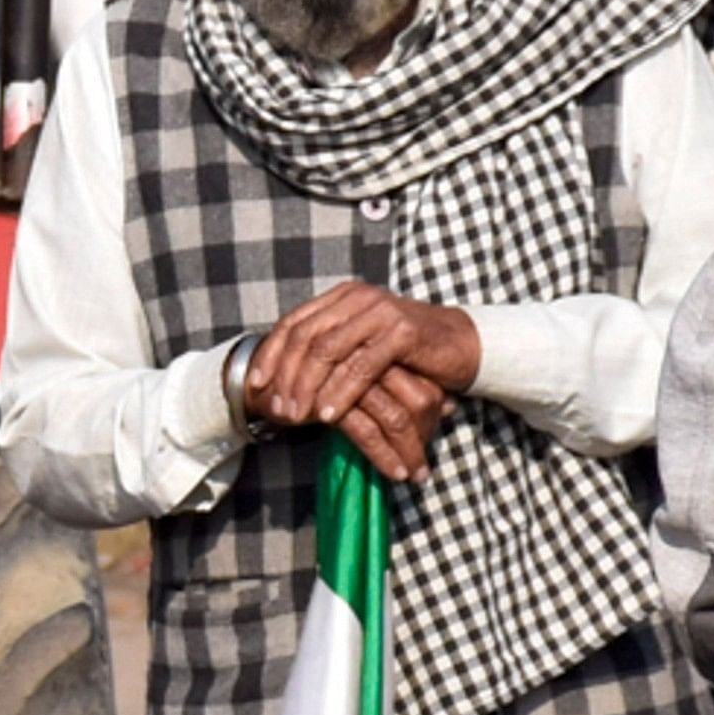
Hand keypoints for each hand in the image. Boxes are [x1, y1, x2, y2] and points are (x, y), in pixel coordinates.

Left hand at [244, 283, 480, 482]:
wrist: (459, 344)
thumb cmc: (403, 351)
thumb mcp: (357, 346)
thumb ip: (324, 351)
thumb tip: (276, 378)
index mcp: (340, 298)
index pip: (292, 324)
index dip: (269, 355)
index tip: (254, 386)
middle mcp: (357, 298)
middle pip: (304, 337)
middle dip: (285, 377)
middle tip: (276, 410)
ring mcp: (380, 311)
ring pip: (328, 351)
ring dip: (307, 388)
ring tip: (297, 416)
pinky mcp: (402, 332)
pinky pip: (361, 366)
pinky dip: (340, 392)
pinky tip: (328, 414)